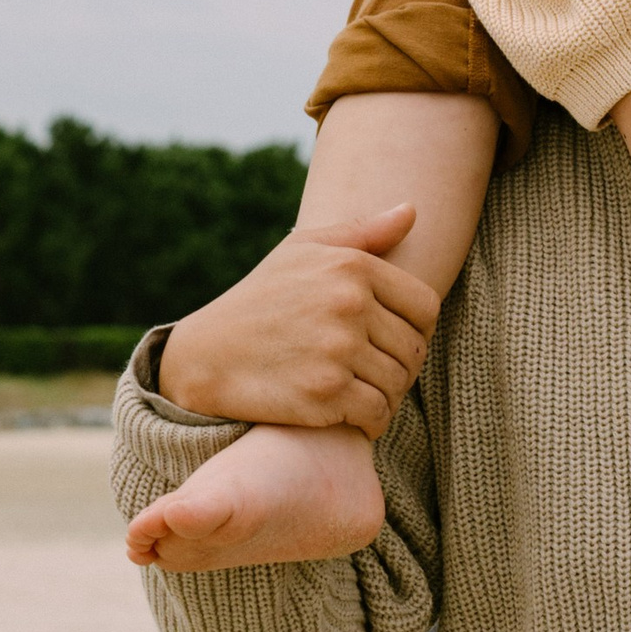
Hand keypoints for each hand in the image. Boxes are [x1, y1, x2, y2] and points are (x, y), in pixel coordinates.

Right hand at [158, 207, 440, 435]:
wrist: (204, 355)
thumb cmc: (259, 299)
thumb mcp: (302, 251)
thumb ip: (362, 232)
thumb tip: (411, 210)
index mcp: (352, 267)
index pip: (425, 306)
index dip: (418, 330)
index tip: (394, 342)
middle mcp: (349, 305)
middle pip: (414, 348)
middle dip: (402, 366)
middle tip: (377, 375)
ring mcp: (337, 349)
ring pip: (398, 383)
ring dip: (388, 396)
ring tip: (366, 395)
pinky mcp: (325, 392)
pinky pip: (377, 412)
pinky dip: (372, 421)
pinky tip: (355, 417)